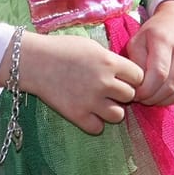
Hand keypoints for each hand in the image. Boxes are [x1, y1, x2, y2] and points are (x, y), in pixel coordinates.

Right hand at [0, 31, 144, 134]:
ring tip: (99, 101)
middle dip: (121, 92)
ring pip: (118, 115)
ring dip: (111, 109)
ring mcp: (91, 101)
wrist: (35, 61)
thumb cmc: (62, 49)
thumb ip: (109, 59)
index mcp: (109, 62)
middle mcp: (104, 82)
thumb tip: (124, 72)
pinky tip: (87, 111)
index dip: (131, 77)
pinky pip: (98, 128)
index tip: (122, 76)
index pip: (138, 76)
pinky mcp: (77, 115)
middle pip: (130, 95)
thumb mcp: (91, 46)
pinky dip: (94, 122)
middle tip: (108, 89)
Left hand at [125, 0, 173, 106]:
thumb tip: (136, 83)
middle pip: (170, 85)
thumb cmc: (155, 32)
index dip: (146, 90)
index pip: (158, 73)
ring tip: (153, 98)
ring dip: (165, 101)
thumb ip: (135, 60)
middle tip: (143, 99)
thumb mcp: (139, 39)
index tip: (136, 94)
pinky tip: (169, 97)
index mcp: (163, 40)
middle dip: (153, 98)